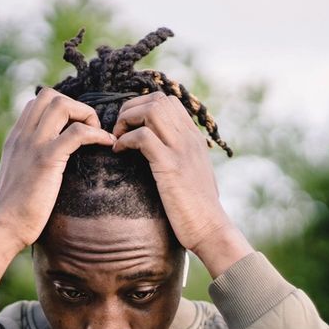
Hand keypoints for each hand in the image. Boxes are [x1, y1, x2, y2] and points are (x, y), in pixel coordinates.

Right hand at [0, 87, 116, 250]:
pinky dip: (97, 134)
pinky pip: (77, 133)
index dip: (62, 109)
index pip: (37, 103)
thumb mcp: (18, 178)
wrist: (4, 227)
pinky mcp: (46, 160)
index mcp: (15, 138)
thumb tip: (45, 165)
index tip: (77, 130)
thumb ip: (28, 163)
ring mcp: (33, 145)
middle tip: (88, 131)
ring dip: (86, 115)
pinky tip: (106, 144)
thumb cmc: (14, 211)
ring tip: (97, 136)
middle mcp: (22, 136)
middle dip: (75, 106)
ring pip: (62, 105)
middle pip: (50, 96)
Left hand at [112, 92, 252, 276]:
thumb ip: (179, 159)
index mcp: (194, 138)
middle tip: (118, 131)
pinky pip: (143, 137)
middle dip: (130, 109)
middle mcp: (189, 138)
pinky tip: (119, 152)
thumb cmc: (197, 209)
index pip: (168, 102)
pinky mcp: (170, 166)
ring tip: (118, 139)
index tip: (129, 127)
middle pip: (157, 99)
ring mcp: (181, 150)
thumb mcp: (191, 175)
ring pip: (151, 110)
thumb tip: (159, 157)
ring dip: (127, 120)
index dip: (142, 107)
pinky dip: (125, 140)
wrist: (210, 229)